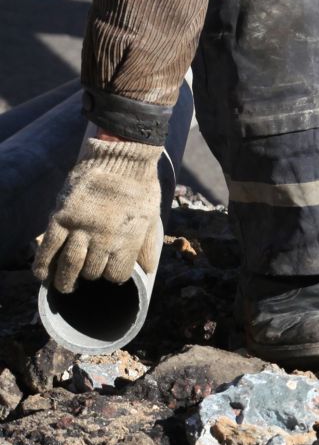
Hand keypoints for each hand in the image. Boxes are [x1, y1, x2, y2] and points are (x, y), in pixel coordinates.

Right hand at [33, 133, 164, 293]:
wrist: (123, 158)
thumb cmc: (140, 187)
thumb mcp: (150, 217)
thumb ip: (145, 246)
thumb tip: (148, 270)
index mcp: (127, 239)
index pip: (116, 273)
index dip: (112, 277)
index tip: (109, 274)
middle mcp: (104, 238)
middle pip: (92, 271)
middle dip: (90, 276)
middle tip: (86, 276)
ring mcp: (81, 228)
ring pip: (70, 264)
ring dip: (65, 280)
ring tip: (65, 287)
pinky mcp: (62, 217)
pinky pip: (49, 247)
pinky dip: (43, 264)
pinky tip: (42, 276)